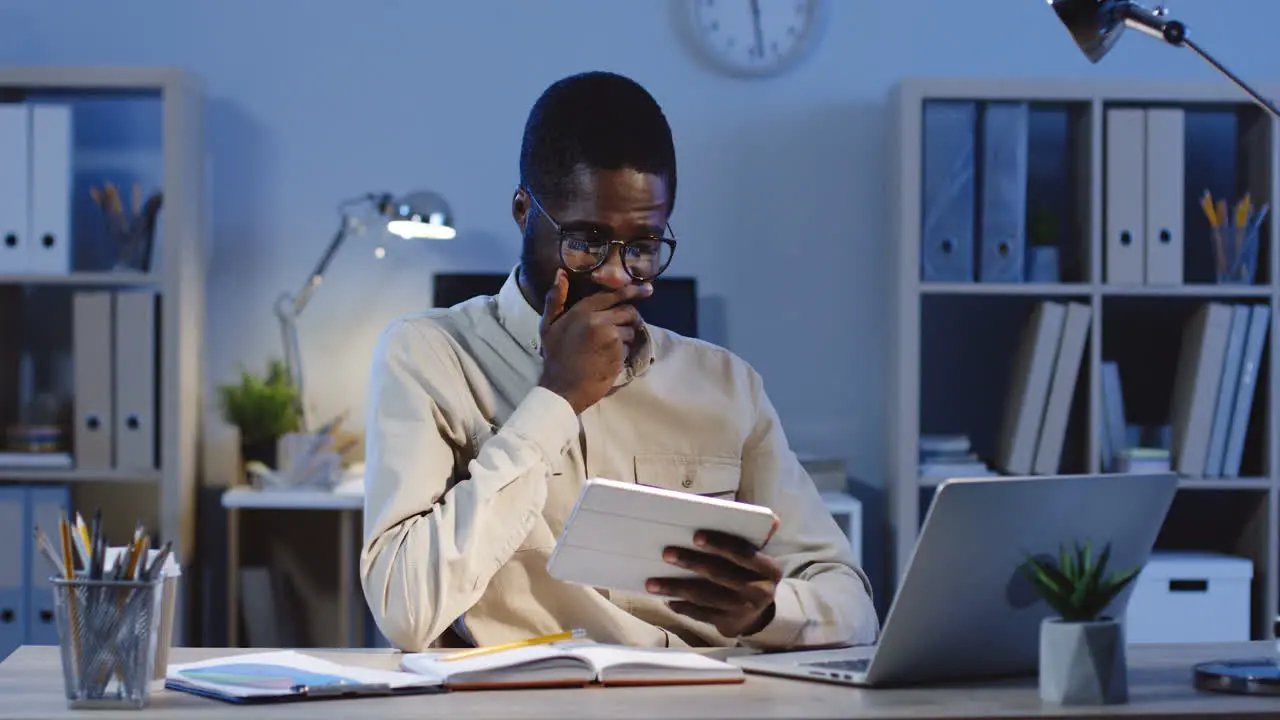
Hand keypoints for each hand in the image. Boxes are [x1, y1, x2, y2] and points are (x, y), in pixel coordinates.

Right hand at [538, 269, 651, 413]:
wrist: (563, 388)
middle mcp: (597, 319)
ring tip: (608, 349)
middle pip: (628, 310)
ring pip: (630, 329)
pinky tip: (609, 359)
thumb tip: (560, 273)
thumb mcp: (548, 326)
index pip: (612, 295)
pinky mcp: (618, 352)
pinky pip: (629, 346)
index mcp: (581, 310)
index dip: (631, 291)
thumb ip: (555, 299)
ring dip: (625, 338)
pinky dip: (623, 352)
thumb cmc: (555, 358)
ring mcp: (609, 335)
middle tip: (623, 329)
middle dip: (629, 319)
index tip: (647, 290)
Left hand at [648, 520, 782, 638]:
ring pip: (705, 597)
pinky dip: (683, 607)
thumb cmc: (751, 574)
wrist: (760, 615)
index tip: (696, 536)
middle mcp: (759, 592)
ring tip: (652, 583)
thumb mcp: (759, 558)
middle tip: (666, 554)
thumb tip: (773, 518)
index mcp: (769, 570)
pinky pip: (701, 615)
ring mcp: (743, 611)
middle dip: (690, 562)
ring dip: (676, 588)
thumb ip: (758, 537)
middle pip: (719, 574)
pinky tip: (667, 600)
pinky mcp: (728, 625)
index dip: (719, 544)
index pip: (743, 553)